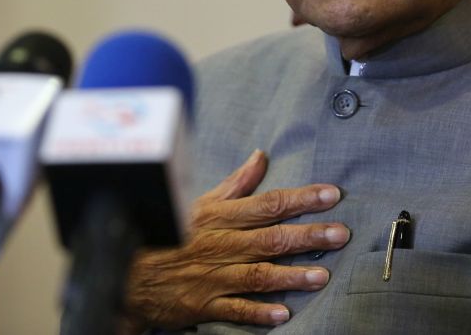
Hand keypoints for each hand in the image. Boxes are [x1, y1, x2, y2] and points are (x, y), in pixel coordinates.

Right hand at [124, 149, 347, 330]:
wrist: (128, 271)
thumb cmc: (171, 232)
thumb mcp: (201, 202)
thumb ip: (236, 184)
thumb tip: (261, 157)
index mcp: (221, 216)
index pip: (268, 203)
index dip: (301, 198)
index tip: (331, 194)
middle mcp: (221, 244)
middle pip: (270, 238)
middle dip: (308, 236)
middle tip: (341, 234)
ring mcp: (213, 276)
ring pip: (258, 274)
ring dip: (291, 276)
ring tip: (322, 276)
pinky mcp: (204, 304)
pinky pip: (235, 309)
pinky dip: (258, 312)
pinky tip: (283, 314)